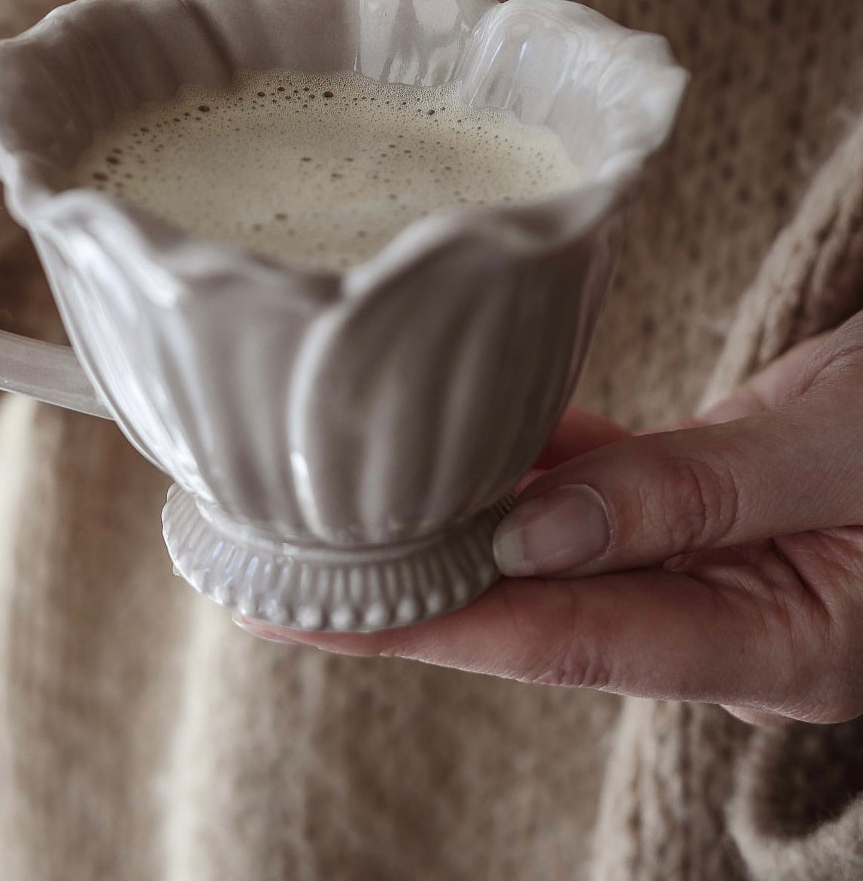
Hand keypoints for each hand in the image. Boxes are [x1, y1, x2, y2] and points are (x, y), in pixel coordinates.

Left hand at [241, 312, 862, 728]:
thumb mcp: (836, 453)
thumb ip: (691, 496)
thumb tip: (531, 533)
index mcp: (775, 643)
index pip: (573, 640)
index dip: (439, 626)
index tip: (318, 609)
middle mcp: (727, 619)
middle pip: (543, 611)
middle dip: (407, 596)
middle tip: (272, 571)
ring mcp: (714, 565)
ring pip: (557, 551)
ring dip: (449, 528)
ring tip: (324, 511)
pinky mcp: (708, 506)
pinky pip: (599, 492)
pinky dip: (526, 464)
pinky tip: (449, 437)